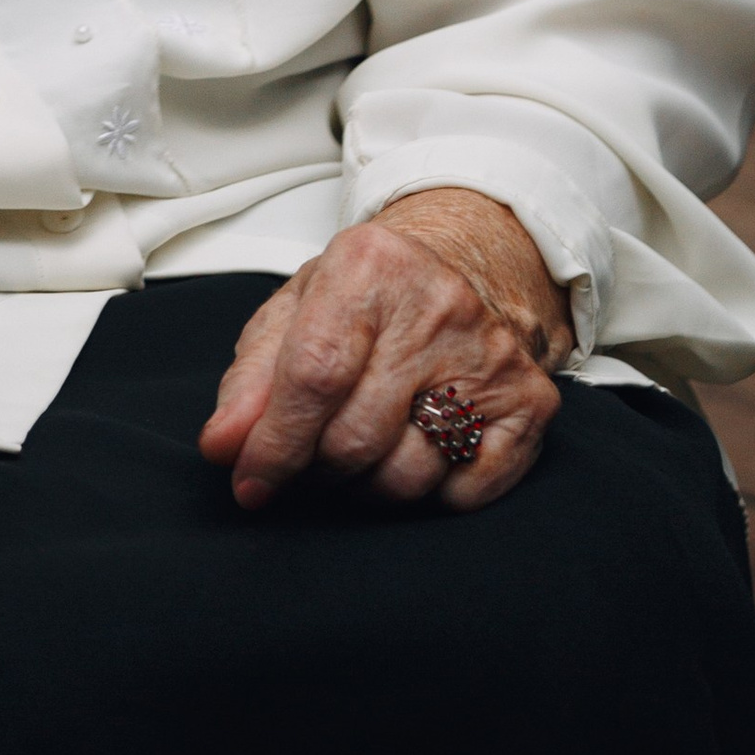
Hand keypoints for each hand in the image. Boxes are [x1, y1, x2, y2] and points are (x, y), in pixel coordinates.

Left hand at [198, 189, 571, 512]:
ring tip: (363, 445)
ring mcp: (491, 354)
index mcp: (368, 265)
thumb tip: (224, 448)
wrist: (468, 261)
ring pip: (408, 475)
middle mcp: (439, 303)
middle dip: (317, 467)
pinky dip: (432, 494)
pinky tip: (420, 448)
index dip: (274, 445)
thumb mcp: (297, 311)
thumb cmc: (368, 296)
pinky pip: (466, 493)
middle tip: (313, 454)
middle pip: (356, 437)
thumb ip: (250, 380)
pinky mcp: (530, 401)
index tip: (250, 484)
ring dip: (368, 484)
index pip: (314, 377)